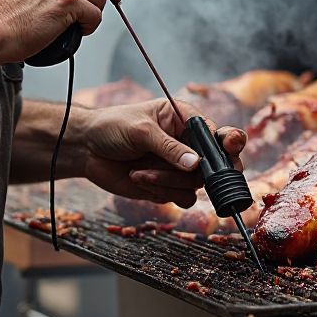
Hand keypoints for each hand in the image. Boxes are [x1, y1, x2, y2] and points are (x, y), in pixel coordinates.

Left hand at [81, 99, 246, 206]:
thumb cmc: (112, 127)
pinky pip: (182, 197)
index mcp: (184, 119)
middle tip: (193, 172)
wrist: (86, 149)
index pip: (215, 132)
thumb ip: (169, 147)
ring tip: (142, 171)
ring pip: (196, 184)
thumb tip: (196, 164)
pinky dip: (163, 192)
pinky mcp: (167, 186)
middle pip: (215, 163)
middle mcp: (186, 144)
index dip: (228, 140)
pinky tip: (141, 179)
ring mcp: (178, 167)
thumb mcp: (141, 130)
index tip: (230, 146)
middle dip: (204, 170)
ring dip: (169, 180)